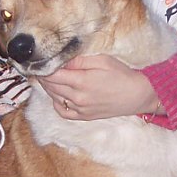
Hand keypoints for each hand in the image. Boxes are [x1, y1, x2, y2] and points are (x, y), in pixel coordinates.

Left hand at [38, 54, 160, 119]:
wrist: (137, 94)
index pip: (52, 75)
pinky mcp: (84, 116)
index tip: (38, 61)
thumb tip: (61, 60)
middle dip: (43, 76)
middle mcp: (78, 97)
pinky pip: (63, 112)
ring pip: (55, 98)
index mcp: (81, 81)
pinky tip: (57, 95)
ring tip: (47, 78)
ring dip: (48, 88)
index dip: (43, 68)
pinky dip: (56, 103)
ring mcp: (80, 109)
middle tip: (40, 67)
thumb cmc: (121, 74)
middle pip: (51, 86)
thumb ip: (79, 61)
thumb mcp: (101, 60)